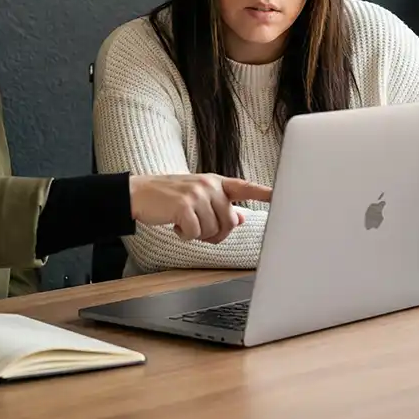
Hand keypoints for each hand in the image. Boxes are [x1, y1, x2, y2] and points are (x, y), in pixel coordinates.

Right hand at [127, 174, 271, 243]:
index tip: (279, 196)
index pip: (244, 187)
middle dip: (215, 233)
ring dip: (198, 234)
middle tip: (198, 228)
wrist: (139, 193)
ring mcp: (196, 194)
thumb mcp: (197, 197)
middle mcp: (209, 185)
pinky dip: (185, 235)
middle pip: (228, 222)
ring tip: (184, 223)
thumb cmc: (170, 197)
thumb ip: (220, 206)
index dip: (263, 193)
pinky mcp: (184, 206)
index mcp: (215, 182)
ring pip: (212, 230)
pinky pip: (195, 233)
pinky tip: (176, 226)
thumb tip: (240, 217)